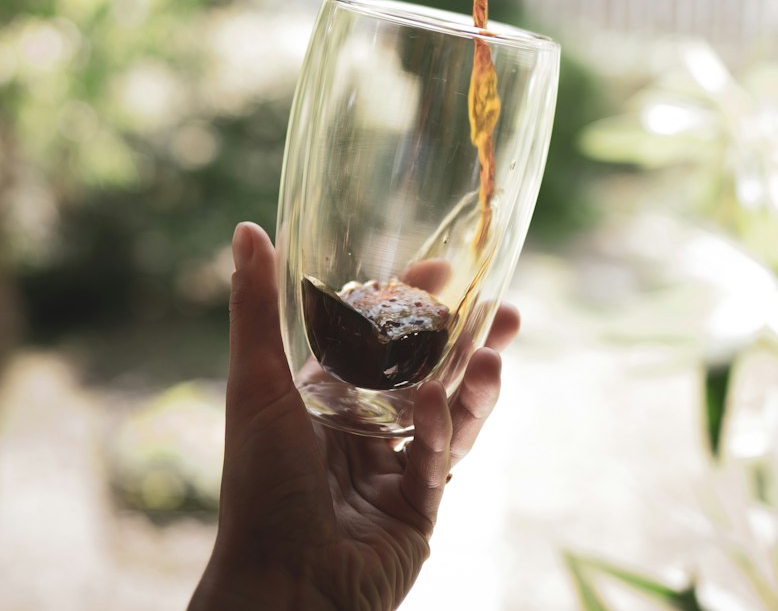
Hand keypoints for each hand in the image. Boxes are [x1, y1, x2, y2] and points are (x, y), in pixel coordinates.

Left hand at [188, 222, 519, 610]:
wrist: (280, 589)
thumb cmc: (257, 487)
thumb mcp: (255, 385)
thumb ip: (256, 308)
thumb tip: (246, 229)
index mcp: (326, 394)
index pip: (380, 334)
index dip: (412, 299)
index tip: (445, 265)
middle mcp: (363, 426)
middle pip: (430, 369)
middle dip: (468, 339)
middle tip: (505, 307)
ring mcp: (393, 469)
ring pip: (450, 413)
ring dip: (474, 384)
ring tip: (493, 354)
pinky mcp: (416, 510)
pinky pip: (438, 462)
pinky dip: (441, 432)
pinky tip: (436, 407)